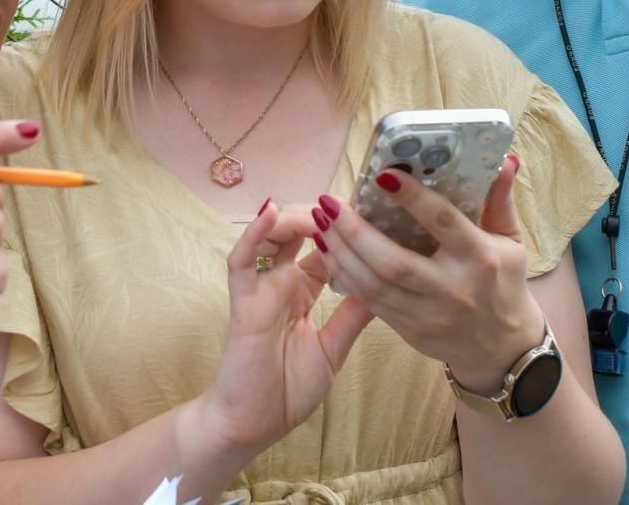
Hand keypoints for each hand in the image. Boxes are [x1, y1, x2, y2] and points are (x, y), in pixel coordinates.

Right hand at [193, 200, 373, 455]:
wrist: (253, 425)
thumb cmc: (287, 390)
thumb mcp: (332, 349)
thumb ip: (352, 317)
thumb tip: (385, 286)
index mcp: (304, 292)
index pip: (325, 248)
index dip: (344, 229)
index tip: (370, 212)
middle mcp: (282, 283)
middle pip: (299, 232)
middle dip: (322, 214)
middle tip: (349, 204)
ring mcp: (261, 289)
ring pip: (271, 236)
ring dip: (292, 216)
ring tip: (319, 208)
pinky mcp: (243, 301)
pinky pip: (243, 260)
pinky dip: (253, 234)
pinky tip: (270, 212)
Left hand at [311, 155, 545, 393]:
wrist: (503, 348)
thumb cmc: (504, 283)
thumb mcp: (511, 241)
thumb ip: (500, 200)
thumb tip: (504, 160)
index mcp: (479, 258)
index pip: (442, 222)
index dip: (412, 198)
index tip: (382, 175)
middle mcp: (452, 288)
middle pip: (394, 261)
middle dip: (354, 231)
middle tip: (328, 203)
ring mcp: (429, 314)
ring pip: (374, 284)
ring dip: (341, 252)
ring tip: (320, 223)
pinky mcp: (410, 331)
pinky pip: (370, 302)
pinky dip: (345, 276)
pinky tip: (329, 253)